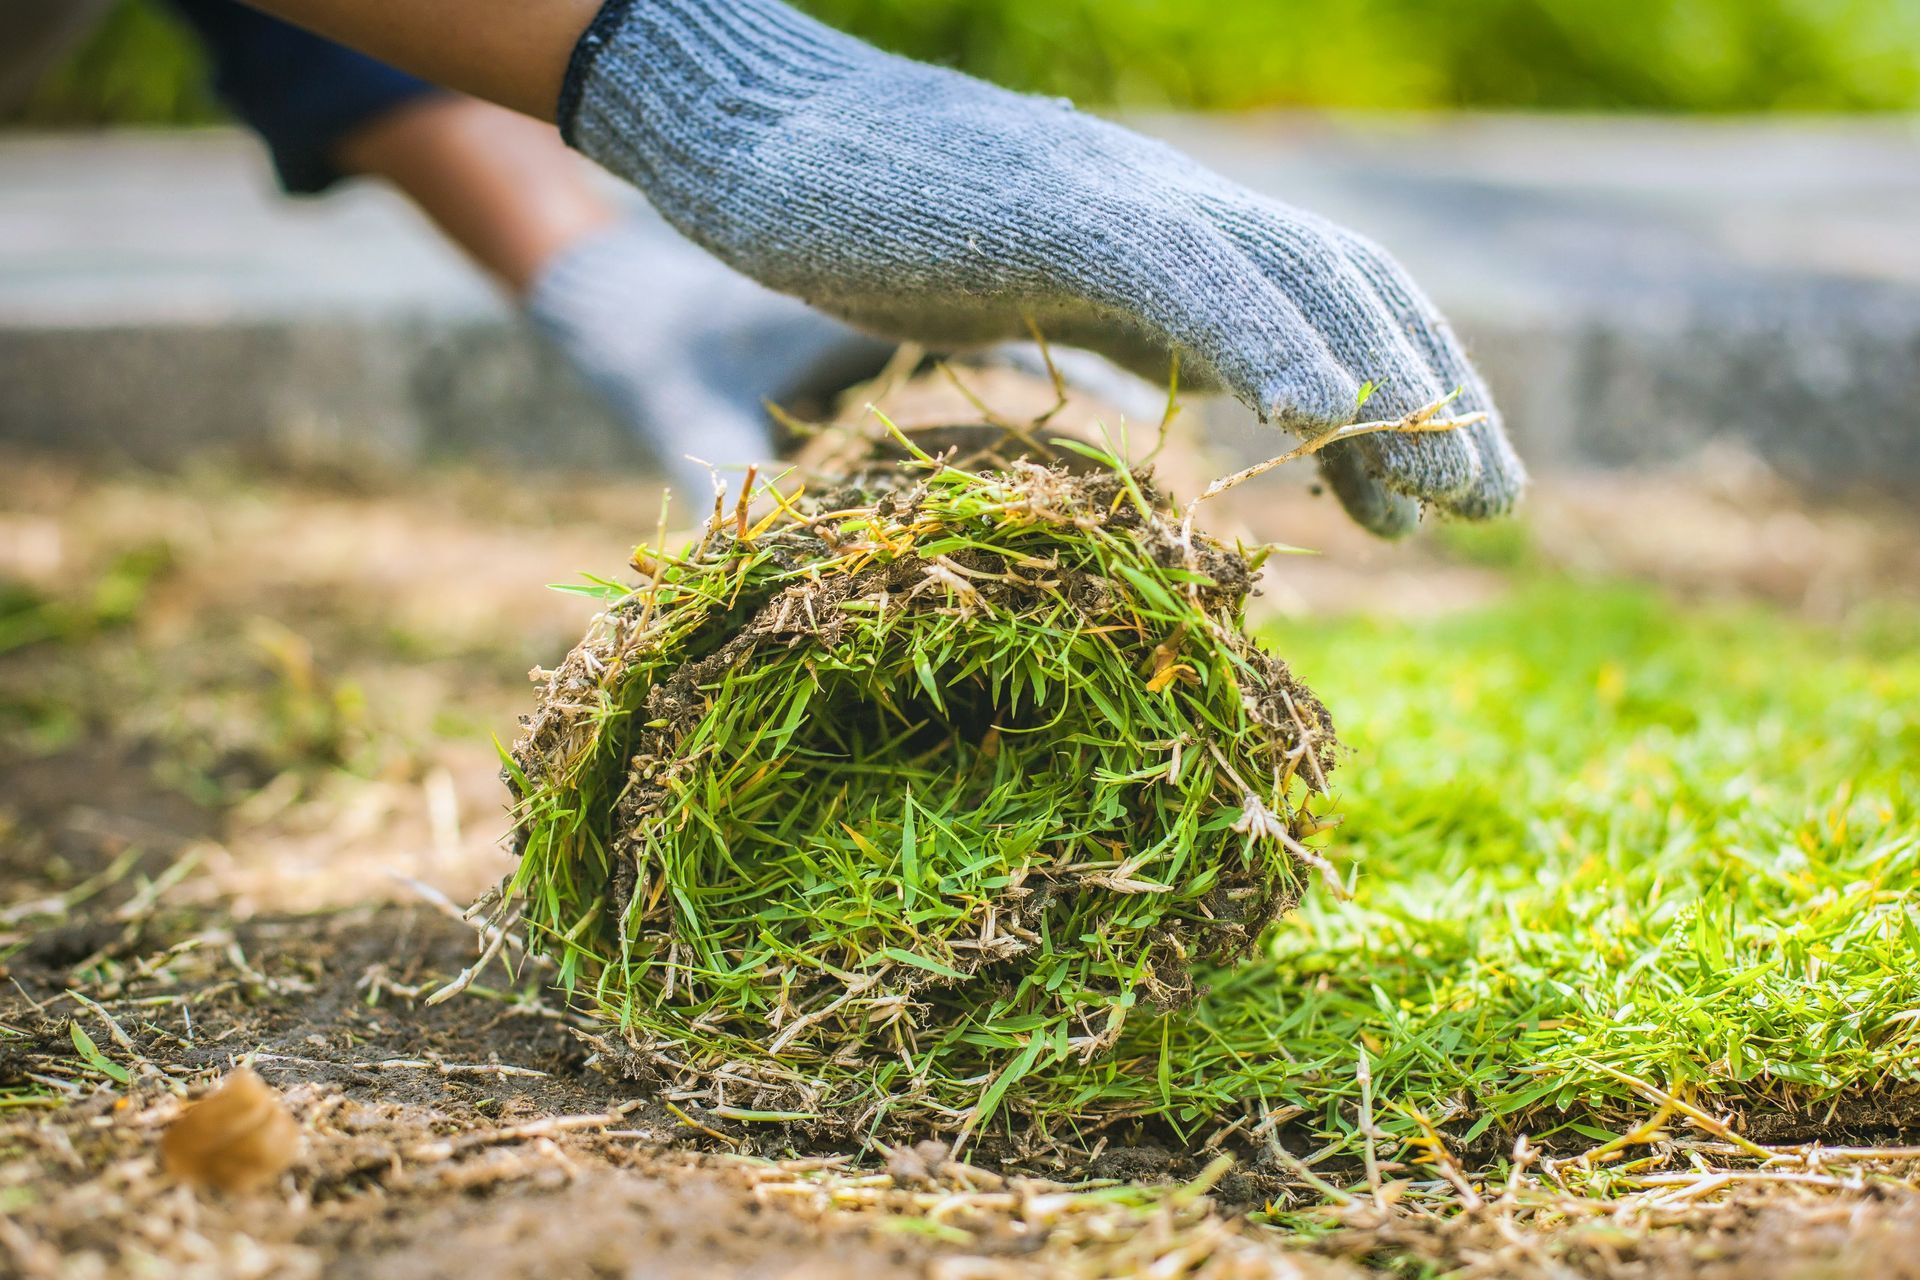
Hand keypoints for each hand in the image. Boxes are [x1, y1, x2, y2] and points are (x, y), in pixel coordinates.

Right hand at [564, 0, 1523, 534]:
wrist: (744, 130)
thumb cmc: (849, 221)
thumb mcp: (1014, 289)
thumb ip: (1103, 330)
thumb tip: (1163, 407)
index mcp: (1159, 235)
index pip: (1315, 305)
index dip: (1393, 395)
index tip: (1426, 503)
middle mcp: (1163, 207)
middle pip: (1344, 286)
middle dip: (1432, 396)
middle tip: (1492, 507)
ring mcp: (1114, 197)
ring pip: (1297, 275)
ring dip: (1391, 385)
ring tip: (1459, 494)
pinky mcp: (1053, 208)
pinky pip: (1186, 272)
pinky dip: (1267, 339)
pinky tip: (1326, 414)